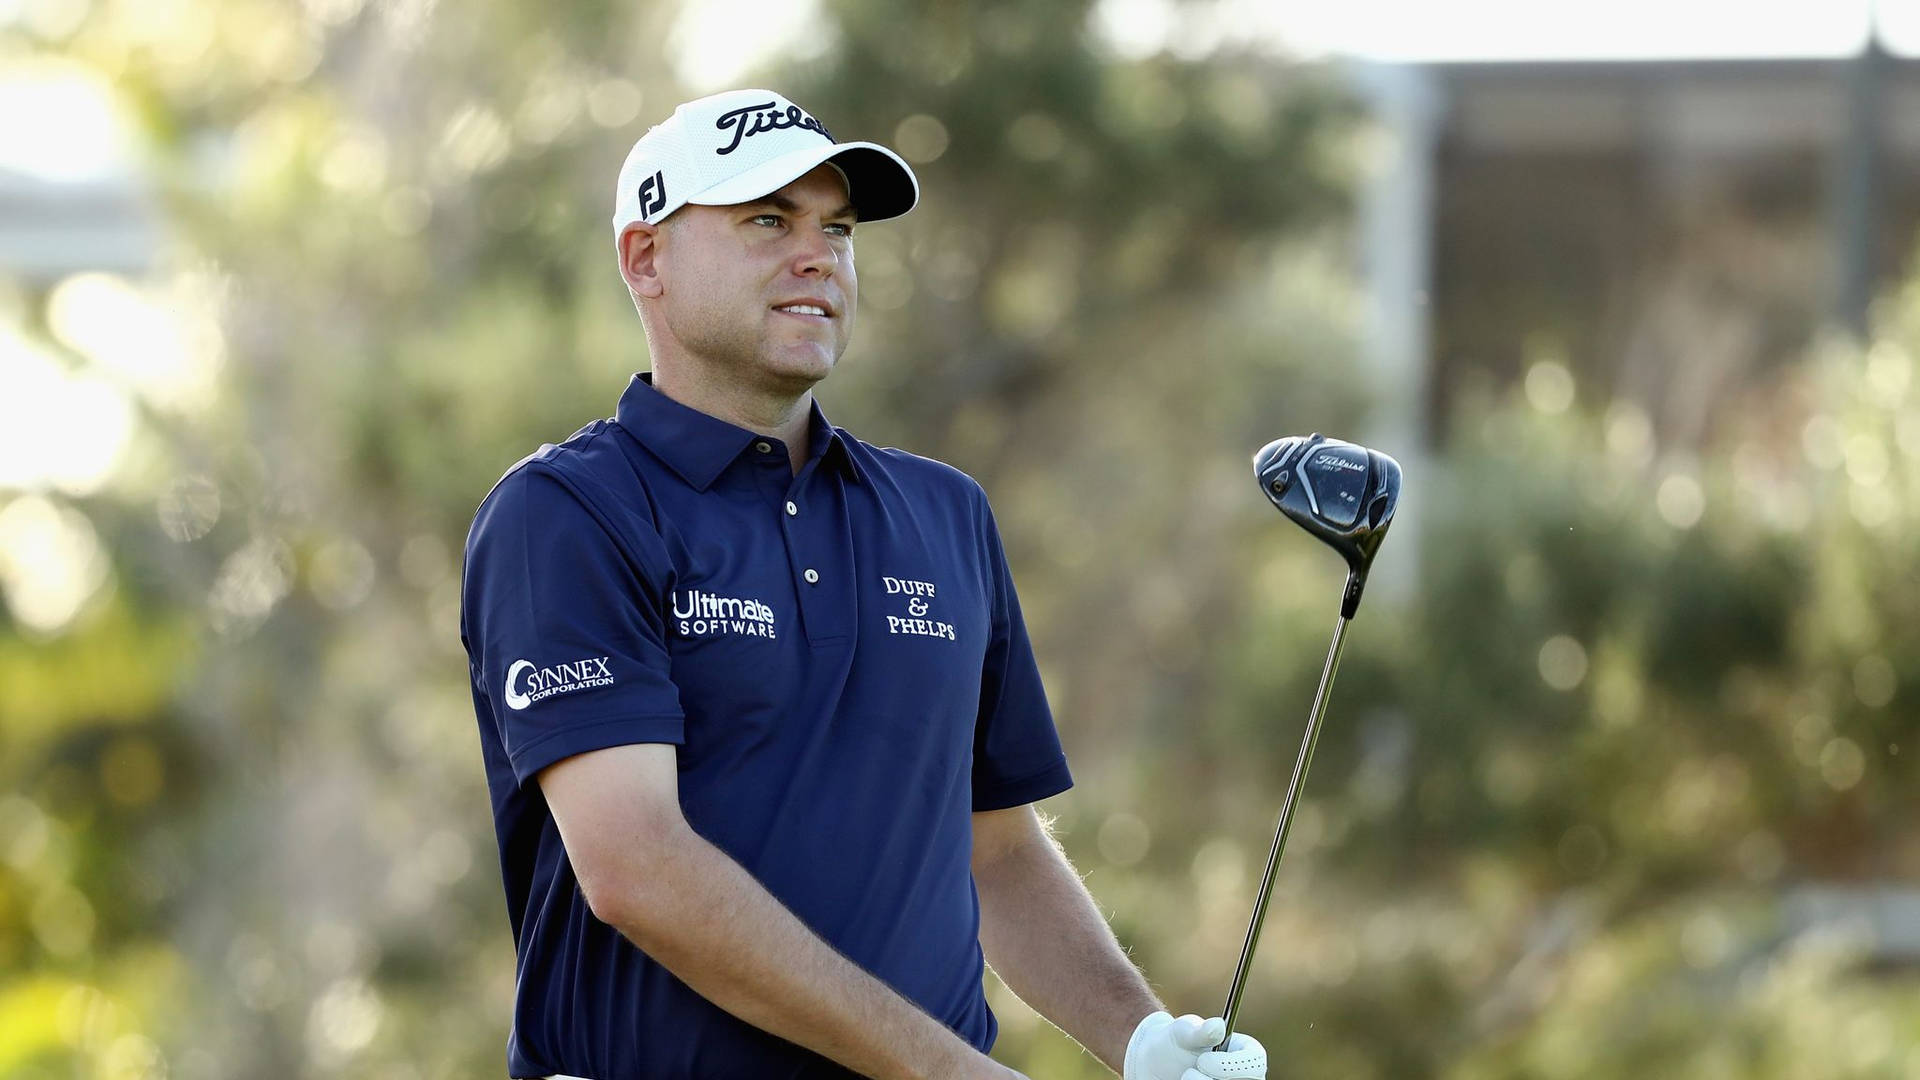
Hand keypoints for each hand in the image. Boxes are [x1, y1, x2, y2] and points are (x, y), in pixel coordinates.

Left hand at [1122, 1011, 1266, 1079]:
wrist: (1157, 1061)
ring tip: (1185, 1076)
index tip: (1203, 1060)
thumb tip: (1218, 1025)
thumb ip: (1201, 1030)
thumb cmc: (1176, 1041)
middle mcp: (1244, 1075)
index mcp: (1245, 1052)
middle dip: (1212, 1079)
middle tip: (1189, 1072)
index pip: (1256, 1062)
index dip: (1234, 1065)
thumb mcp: (1184, 1031)